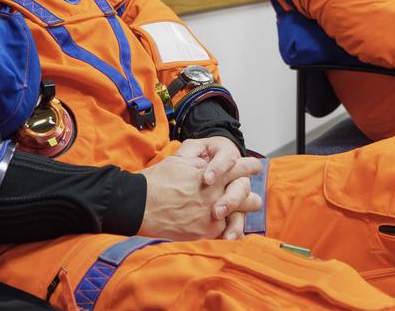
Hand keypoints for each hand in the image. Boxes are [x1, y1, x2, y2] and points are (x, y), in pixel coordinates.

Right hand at [138, 147, 262, 240]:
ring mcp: (212, 216)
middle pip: (246, 195)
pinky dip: (223, 231)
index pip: (240, 168)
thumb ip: (200, 162)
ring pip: (238, 217)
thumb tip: (209, 162)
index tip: (254, 167)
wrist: (140, 204)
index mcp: (213, 175)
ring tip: (234, 216)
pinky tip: (224, 231)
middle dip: (247, 195)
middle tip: (247, 196)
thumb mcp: (181, 161)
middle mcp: (216, 195)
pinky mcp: (204, 233)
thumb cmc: (157, 181)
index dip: (249, 167)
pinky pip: (223, 234)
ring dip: (237, 215)